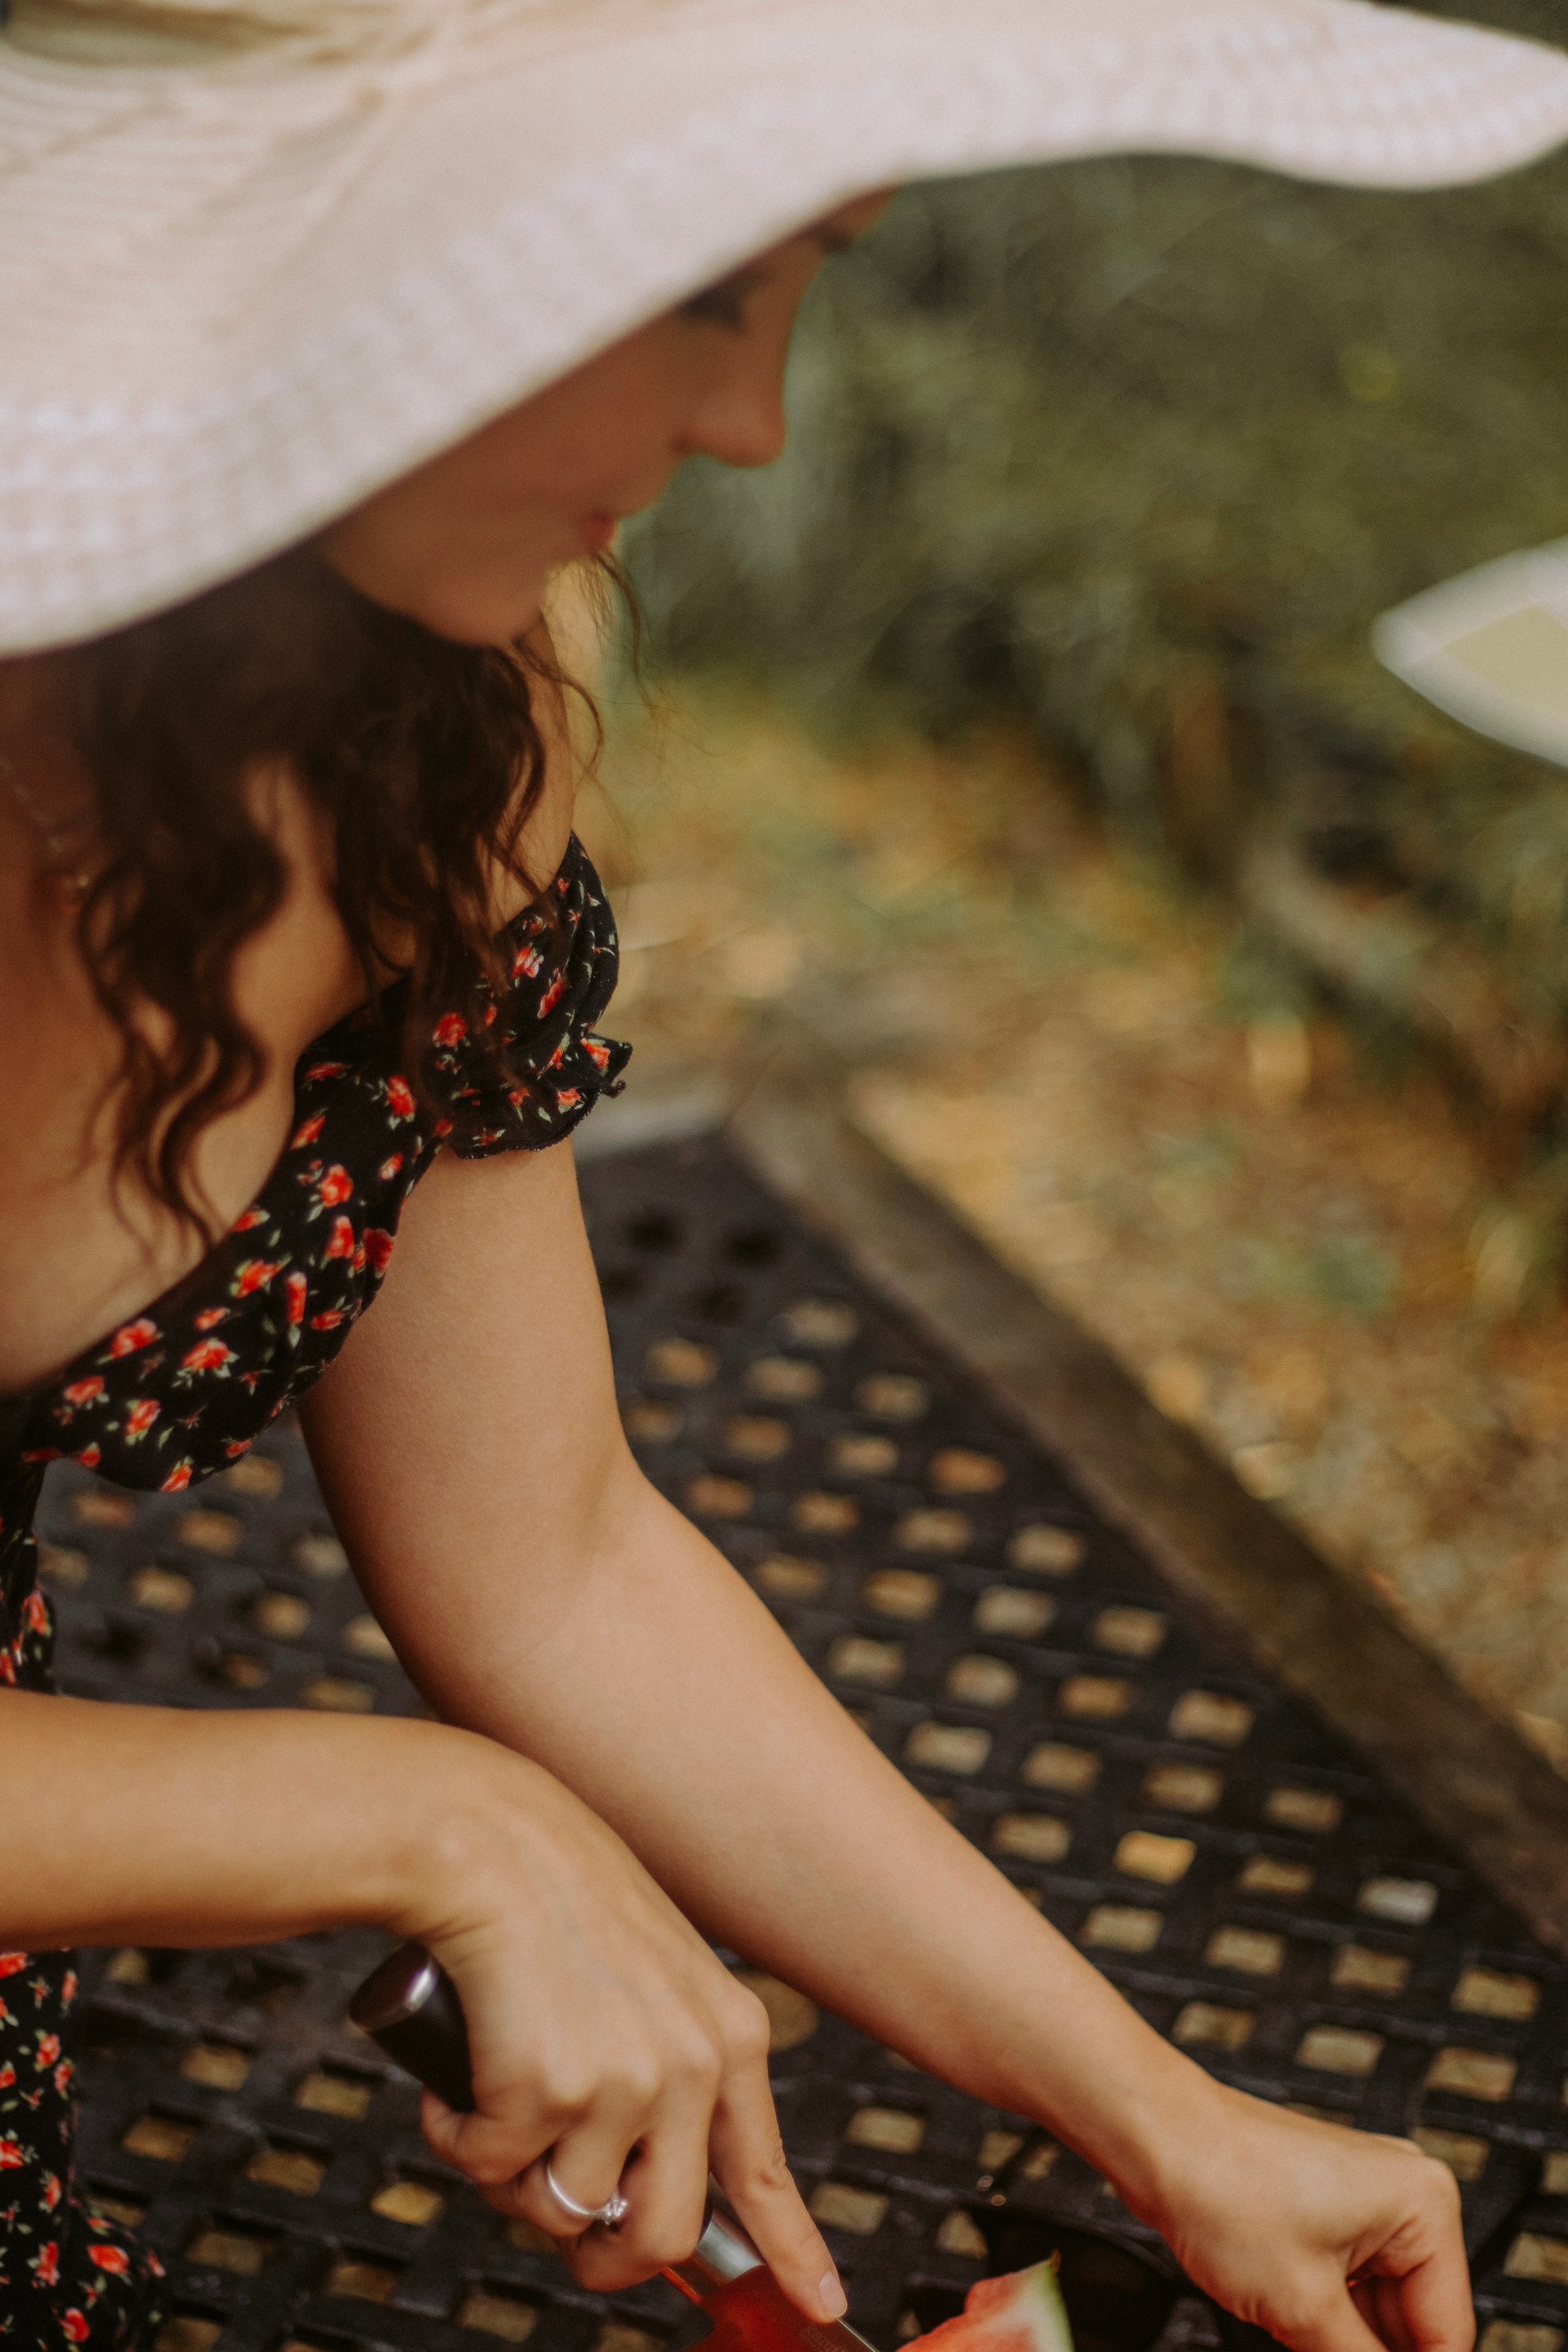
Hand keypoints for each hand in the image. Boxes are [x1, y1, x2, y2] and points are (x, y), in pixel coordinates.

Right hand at [388, 1740, 843, 2318]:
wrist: (490, 1840)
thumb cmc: (556, 1898)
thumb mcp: (652, 1974)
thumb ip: (664, 2063)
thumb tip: (628, 2178)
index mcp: (728, 2034)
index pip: (765, 2170)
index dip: (793, 2249)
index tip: (821, 2303)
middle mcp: (692, 2065)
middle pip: (663, 2234)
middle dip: (604, 2260)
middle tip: (564, 2235)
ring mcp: (624, 2082)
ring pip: (564, 2212)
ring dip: (515, 2181)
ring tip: (493, 2106)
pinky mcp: (547, 2091)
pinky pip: (489, 2170)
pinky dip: (458, 2139)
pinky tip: (453, 2084)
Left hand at [1135, 2081, 1469, 2351]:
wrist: (1156, 2134)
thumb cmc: (1220, 2180)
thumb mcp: (1305, 2307)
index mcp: (1423, 2206)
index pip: (1448, 2334)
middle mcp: (1403, 2195)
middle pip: (1414, 2323)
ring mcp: (1362, 2201)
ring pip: (1377, 2310)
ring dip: (1347, 2345)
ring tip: (1301, 2339)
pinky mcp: (1324, 2211)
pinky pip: (1347, 2286)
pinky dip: (1328, 2322)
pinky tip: (1297, 2336)